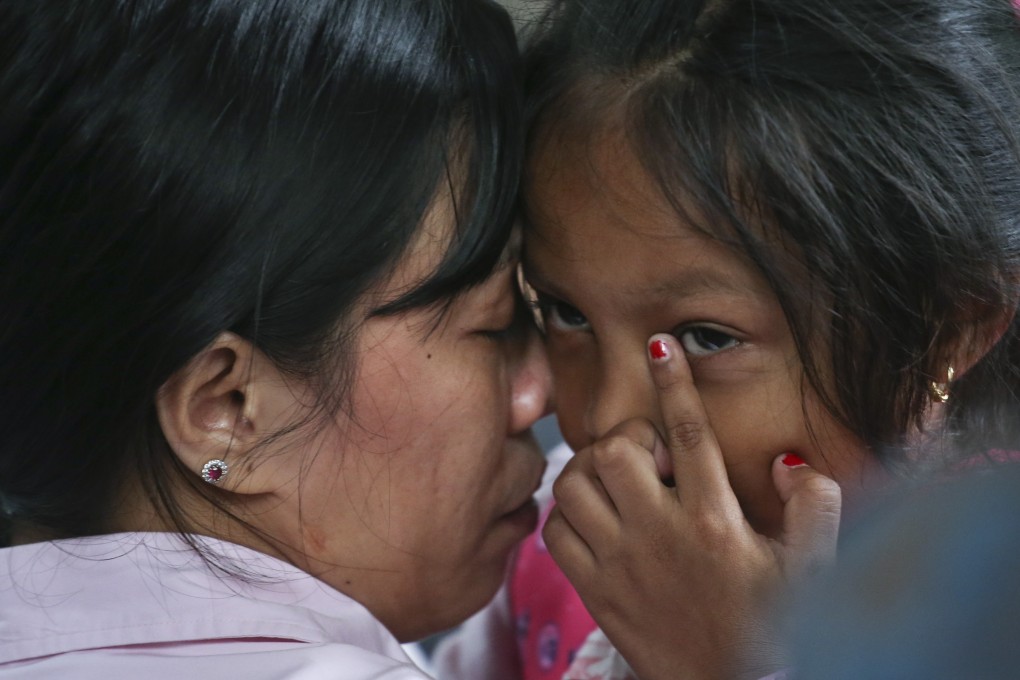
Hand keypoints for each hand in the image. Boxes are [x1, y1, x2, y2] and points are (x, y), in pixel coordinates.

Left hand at [543, 334, 841, 679]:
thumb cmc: (773, 632)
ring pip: (573, 486)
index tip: (660, 345)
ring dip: (588, 469)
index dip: (675, 383)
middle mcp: (660, 538)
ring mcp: (620, 565)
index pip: (691, 435)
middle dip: (628, 435)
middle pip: (615, 450)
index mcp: (716, 525)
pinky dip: (564, 512)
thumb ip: (815, 508)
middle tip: (650, 453)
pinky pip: (554, 533)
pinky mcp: (595, 592)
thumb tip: (788, 460)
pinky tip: (592, 514)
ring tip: (617, 479)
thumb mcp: (813, 572)